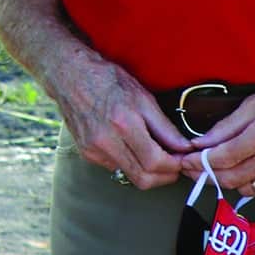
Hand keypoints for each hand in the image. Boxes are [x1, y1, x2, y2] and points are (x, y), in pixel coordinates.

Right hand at [48, 55, 191, 188]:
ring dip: (146, 170)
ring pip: (129, 176)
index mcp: (124, 123)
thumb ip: (165, 127)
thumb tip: (184, 148)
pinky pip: (115, 167)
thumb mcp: (143, 97)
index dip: (174, 166)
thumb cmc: (108, 80)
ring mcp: (93, 149)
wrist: (70, 75)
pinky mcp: (86, 153)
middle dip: (164, 177)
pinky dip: (128, 162)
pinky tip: (130, 146)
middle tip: (173, 165)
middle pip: (143, 179)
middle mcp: (105, 141)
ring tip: (154, 153)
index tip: (182, 160)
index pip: (155, 162)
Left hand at [186, 78, 254, 193]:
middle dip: (205, 176)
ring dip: (225, 182)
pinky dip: (247, 183)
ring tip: (211, 170)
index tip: (184, 160)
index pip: (221, 159)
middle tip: (191, 169)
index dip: (198, 162)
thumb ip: (226, 126)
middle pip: (229, 178)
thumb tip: (201, 142)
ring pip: (245, 188)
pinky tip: (239, 171)